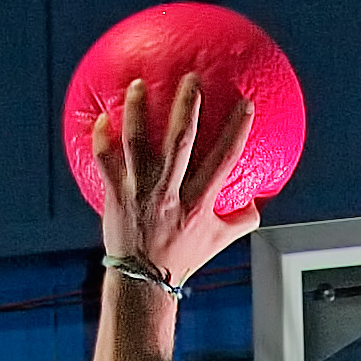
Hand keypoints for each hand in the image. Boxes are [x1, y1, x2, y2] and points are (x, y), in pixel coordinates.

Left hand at [92, 71, 260, 290]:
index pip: (224, 160)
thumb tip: (259, 203)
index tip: (246, 104)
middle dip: (187, 106)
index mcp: (199, 203)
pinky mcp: (116, 196)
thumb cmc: (181, 260)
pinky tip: (102, 117)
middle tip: (191, 78)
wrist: (144, 282)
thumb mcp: (218, 241)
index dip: (237, 131)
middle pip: (181, 141)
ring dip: (137, 110)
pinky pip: (105, 161)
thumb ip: (241, 220)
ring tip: (137, 84)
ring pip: (137, 143)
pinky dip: (101, 138)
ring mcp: (141, 192)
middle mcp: (170, 193)